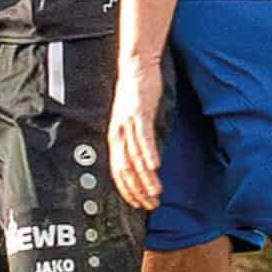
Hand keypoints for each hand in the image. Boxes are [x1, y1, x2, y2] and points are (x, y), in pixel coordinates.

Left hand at [108, 58, 163, 211]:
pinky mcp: (139, 113)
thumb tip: (143, 160)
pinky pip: (143, 137)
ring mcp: (128, 123)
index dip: (127, 190)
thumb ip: (135, 139)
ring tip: (155, 193)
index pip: (118, 171)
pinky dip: (148, 154)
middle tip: (149, 205)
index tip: (138, 204)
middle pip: (124, 169)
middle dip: (137, 190)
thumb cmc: (136, 93)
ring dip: (145, 178)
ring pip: (134, 157)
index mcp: (115, 137)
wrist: (137, 66)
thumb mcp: (133, 120)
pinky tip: (155, 167)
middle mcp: (118, 133)